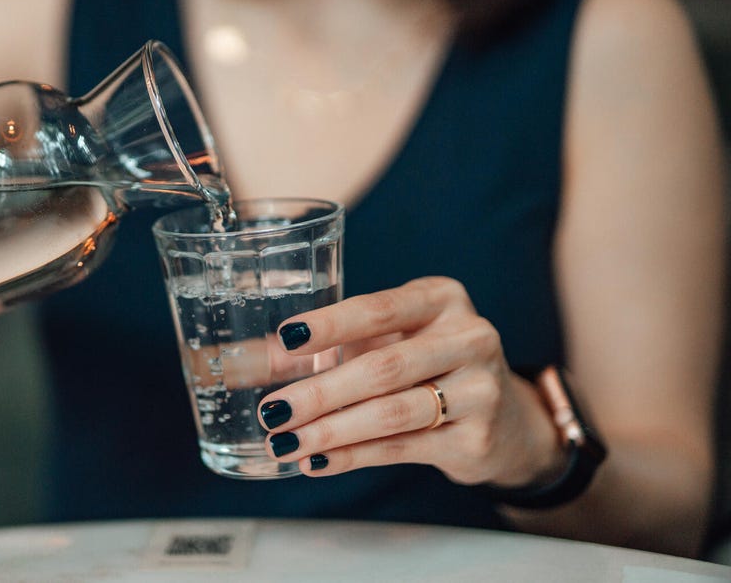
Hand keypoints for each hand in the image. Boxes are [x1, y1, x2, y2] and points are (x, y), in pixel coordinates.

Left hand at [257, 276, 562, 486]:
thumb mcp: (386, 340)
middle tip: (271, 410)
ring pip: (392, 413)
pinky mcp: (476, 438)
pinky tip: (316, 460)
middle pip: (382, 368)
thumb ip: (327, 346)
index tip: (286, 339)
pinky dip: (352, 456)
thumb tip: (252, 358)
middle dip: (319, 392)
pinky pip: (402, 448)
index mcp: (441, 299)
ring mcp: (480, 389)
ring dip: (330, 430)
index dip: (330, 325)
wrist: (506, 419)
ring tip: (284, 441)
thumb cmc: (428, 365)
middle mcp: (469, 338)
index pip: (378, 310)